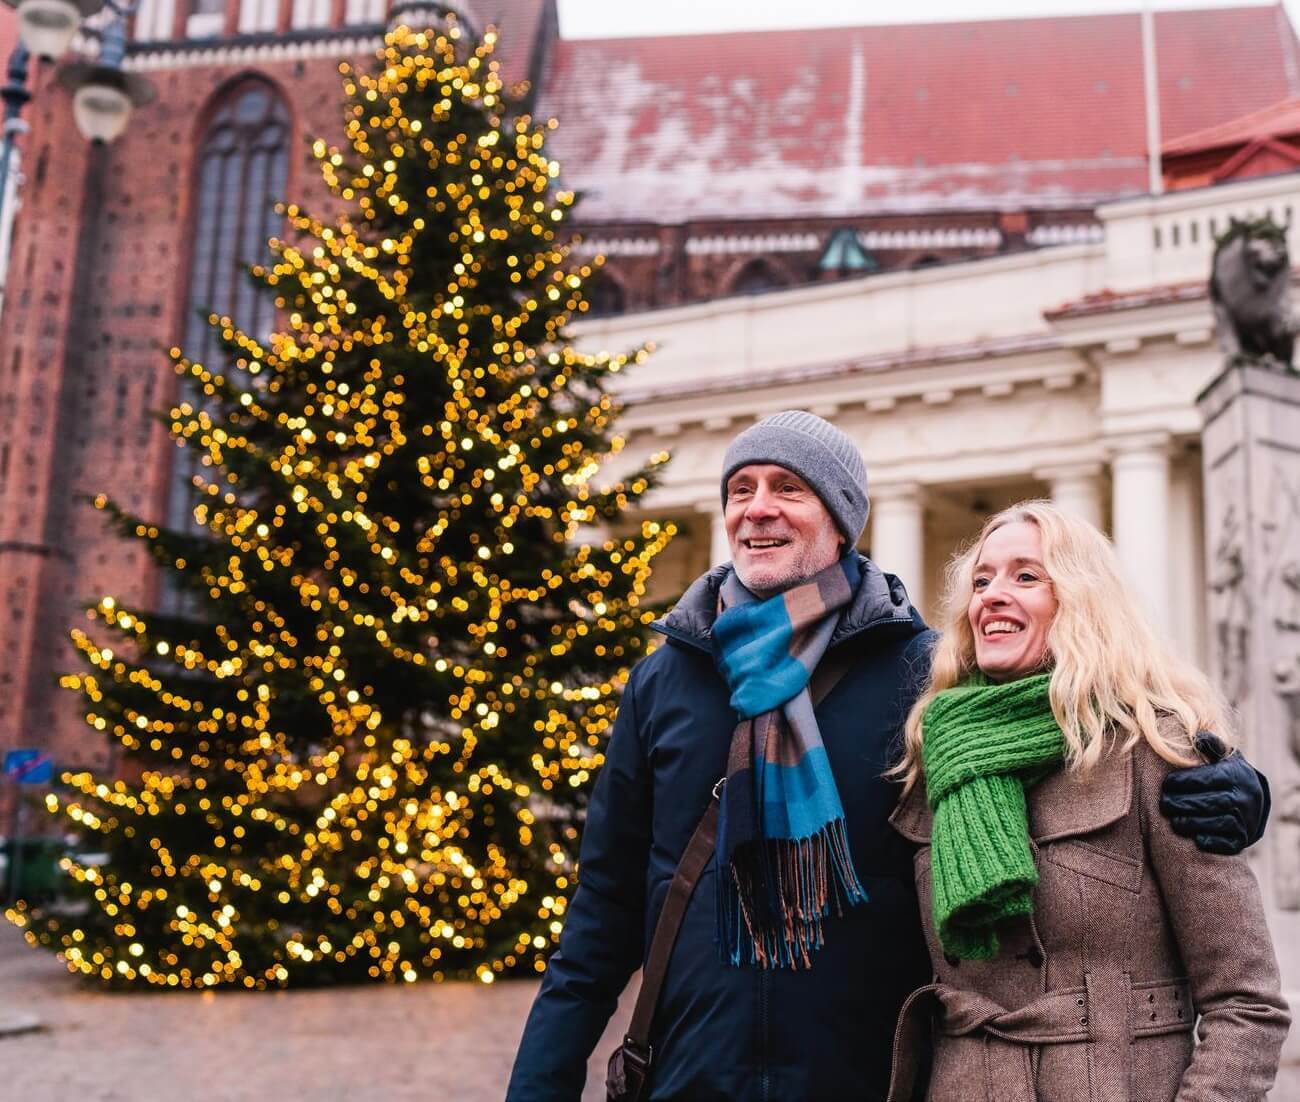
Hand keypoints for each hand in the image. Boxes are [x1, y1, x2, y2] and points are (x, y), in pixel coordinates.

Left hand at [1158, 733, 1270, 855]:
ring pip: (1215, 823)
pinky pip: (1226, 843)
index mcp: (1235, 776)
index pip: (1205, 779)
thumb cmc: (1226, 775)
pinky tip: (1195, 838)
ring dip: (1191, 823)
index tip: (1165, 784)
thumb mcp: (1222, 757)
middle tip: (1164, 804)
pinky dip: (1210, 841)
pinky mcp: (1242, 839)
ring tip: (1174, 820)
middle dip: (1181, 804)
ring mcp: (1246, 820)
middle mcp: (1244, 798)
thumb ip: (1211, 746)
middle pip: (1208, 803)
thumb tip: (1199, 736)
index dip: (1182, 782)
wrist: (1252, 800)